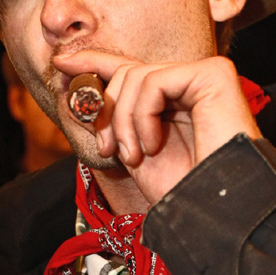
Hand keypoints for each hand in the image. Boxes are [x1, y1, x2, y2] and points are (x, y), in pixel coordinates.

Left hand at [54, 51, 261, 203]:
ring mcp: (206, 76)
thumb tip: (73, 89)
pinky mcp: (214, 75)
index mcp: (177, 99)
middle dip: (108, 112)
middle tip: (112, 150)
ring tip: (135, 156)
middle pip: (128, 73)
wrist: (214, 212)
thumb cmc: (181, 189)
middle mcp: (193, 83)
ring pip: (137, 76)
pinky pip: (155, 81)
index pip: (132, 69)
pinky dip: (142, 115)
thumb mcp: (132, 149)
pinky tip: (154, 145)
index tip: (61, 63)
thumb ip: (110, 117)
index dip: (96, 62)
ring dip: (123, 122)